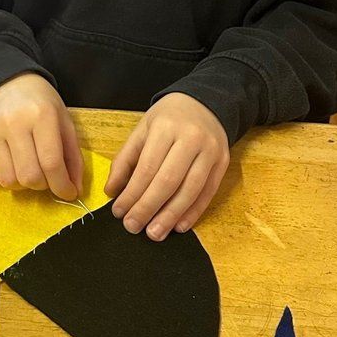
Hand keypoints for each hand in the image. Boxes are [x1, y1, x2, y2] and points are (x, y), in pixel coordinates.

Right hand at [0, 74, 82, 200]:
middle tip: (47, 177)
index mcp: (42, 115)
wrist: (5, 82)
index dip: (62, 186)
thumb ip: (72, 157)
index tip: (68, 193)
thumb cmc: (40, 103)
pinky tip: (13, 163)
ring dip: (23, 184)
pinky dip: (6, 177)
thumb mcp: (64, 122)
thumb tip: (74, 190)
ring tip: (29, 169)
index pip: (51, 162)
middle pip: (29, 176)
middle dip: (43, 185)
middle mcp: (14, 123)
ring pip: (8, 180)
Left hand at [105, 94, 228, 240]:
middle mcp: (191, 138)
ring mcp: (211, 151)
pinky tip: (178, 226)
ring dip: (170, 216)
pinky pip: (208, 192)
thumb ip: (125, 160)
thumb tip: (112, 192)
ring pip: (190, 190)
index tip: (119, 211)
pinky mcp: (223, 162)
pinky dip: (193, 212)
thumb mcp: (142, 129)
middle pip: (168, 181)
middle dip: (148, 208)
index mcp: (166, 127)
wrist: (206, 102)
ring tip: (154, 233)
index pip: (147, 168)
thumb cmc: (169, 119)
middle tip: (133, 227)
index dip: (132, 194)